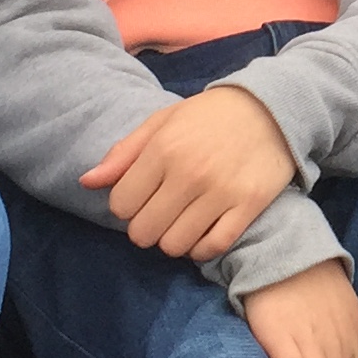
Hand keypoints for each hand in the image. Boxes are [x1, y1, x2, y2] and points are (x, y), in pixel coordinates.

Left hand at [80, 84, 298, 259]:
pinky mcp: (249, 206)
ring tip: (181, 222)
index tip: (142, 197)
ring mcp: (221, 192)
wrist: (272, 108)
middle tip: (161, 213)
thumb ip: (124, 153)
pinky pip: (212, 247)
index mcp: (164, 149)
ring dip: (172, 240)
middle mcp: (190, 173)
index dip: (126, 206)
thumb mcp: (163, 122)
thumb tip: (86, 182)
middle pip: (144, 232)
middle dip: (146, 228)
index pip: (121, 204)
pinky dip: (201, 248)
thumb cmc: (209, 116)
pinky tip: (202, 232)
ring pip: (174, 246)